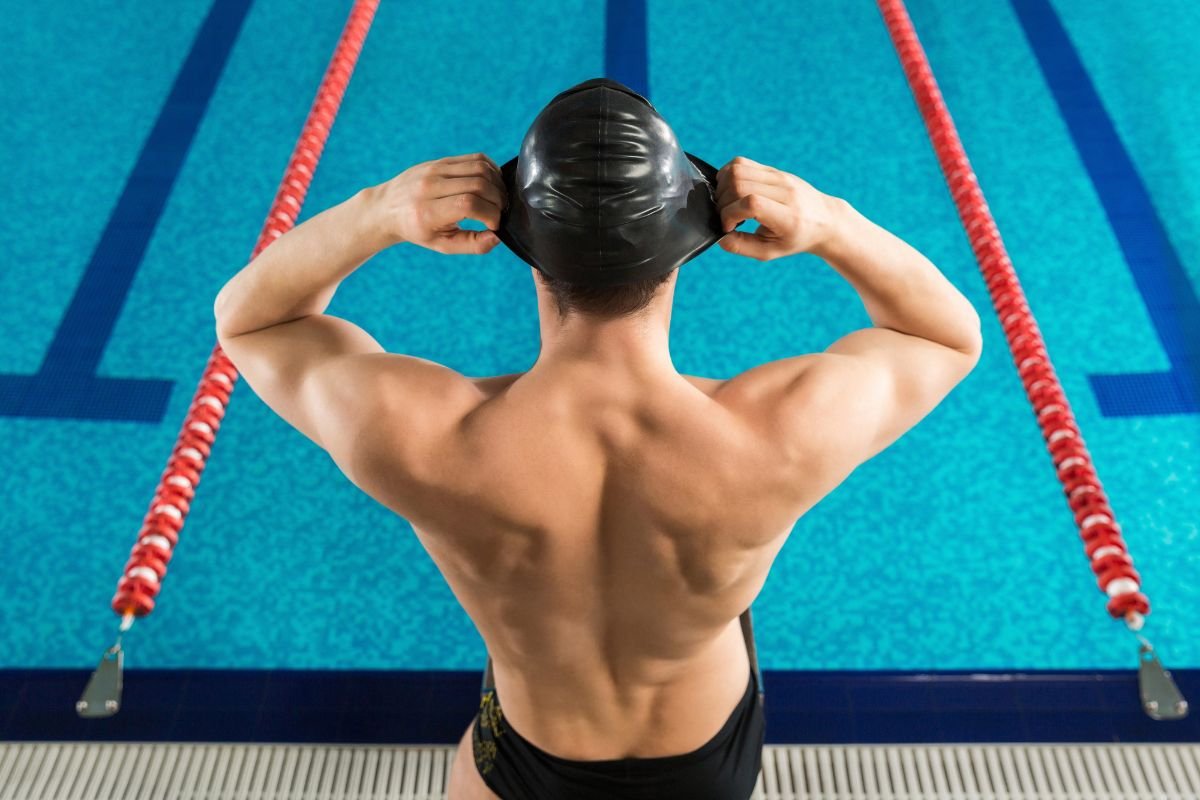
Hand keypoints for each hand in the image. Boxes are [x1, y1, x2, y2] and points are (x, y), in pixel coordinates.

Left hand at [371, 153, 507, 253]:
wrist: (387, 208)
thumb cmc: (417, 230)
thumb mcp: (442, 245)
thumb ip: (472, 244)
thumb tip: (497, 237)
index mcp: (427, 212)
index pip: (469, 205)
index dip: (491, 215)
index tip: (494, 225)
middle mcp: (430, 186)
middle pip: (478, 184)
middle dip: (498, 200)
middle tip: (500, 212)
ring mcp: (434, 169)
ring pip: (480, 168)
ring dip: (498, 184)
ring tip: (498, 200)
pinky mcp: (440, 160)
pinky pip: (475, 158)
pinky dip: (491, 170)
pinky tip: (492, 185)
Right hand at [714, 156, 839, 260]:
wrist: (824, 219)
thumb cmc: (796, 239)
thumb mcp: (770, 251)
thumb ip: (742, 246)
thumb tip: (720, 237)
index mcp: (788, 216)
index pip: (751, 203)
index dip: (730, 214)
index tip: (729, 227)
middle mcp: (785, 192)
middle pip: (739, 183)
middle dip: (723, 202)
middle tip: (728, 217)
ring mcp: (779, 176)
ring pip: (737, 169)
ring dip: (722, 187)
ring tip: (728, 204)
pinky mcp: (774, 170)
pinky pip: (741, 162)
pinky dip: (727, 175)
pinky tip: (731, 191)